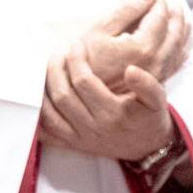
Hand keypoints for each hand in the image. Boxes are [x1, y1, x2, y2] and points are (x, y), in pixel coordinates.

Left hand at [40, 43, 173, 160]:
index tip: (76, 45)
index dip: (76, 60)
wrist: (148, 147)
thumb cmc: (150, 118)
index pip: (83, 81)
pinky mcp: (73, 145)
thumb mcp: (158, 101)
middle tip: (56, 54)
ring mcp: (80, 137)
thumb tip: (130, 70)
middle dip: (55, 71)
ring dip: (42, 91)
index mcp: (112, 112)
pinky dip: (36, 118)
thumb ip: (147, 84)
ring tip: (44, 71)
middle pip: (62, 95)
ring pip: (50, 114)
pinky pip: (46, 134)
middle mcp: (92, 127)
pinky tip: (34, 100)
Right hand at [81, 0, 190, 92]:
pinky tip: (181, 45)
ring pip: (179, 47)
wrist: (80, 98)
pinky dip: (182, 49)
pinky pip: (176, 63)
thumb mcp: (97, 32)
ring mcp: (157, 73)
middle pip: (174, 31)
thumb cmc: (84, 64)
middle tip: (171, 1)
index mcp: (143, 46)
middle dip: (174, 13)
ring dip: (182, 30)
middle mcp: (156, 60)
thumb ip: (124, 12)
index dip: (158, 2)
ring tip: (181, 17)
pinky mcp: (154, 83)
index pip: (158, 17)